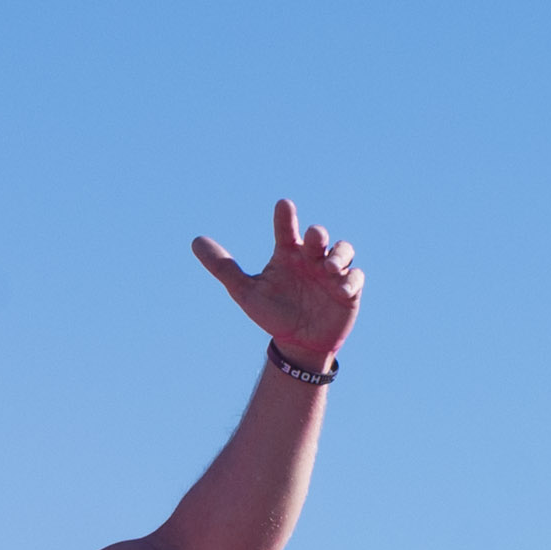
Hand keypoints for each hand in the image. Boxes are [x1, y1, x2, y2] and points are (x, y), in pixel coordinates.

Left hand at [194, 200, 362, 368]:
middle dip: (318, 234)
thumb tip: (195, 241)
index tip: (283, 206)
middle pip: (319, 237)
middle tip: (312, 238)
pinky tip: (341, 289)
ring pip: (343, 251)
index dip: (285, 217)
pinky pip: (355, 278)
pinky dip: (350, 280)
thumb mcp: (245, 292)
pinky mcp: (349, 290)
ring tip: (328, 267)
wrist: (298, 343)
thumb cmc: (273, 312)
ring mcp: (332, 272)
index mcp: (288, 253)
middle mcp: (311, 258)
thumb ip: (223, 268)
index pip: (287, 229)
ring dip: (338, 254)